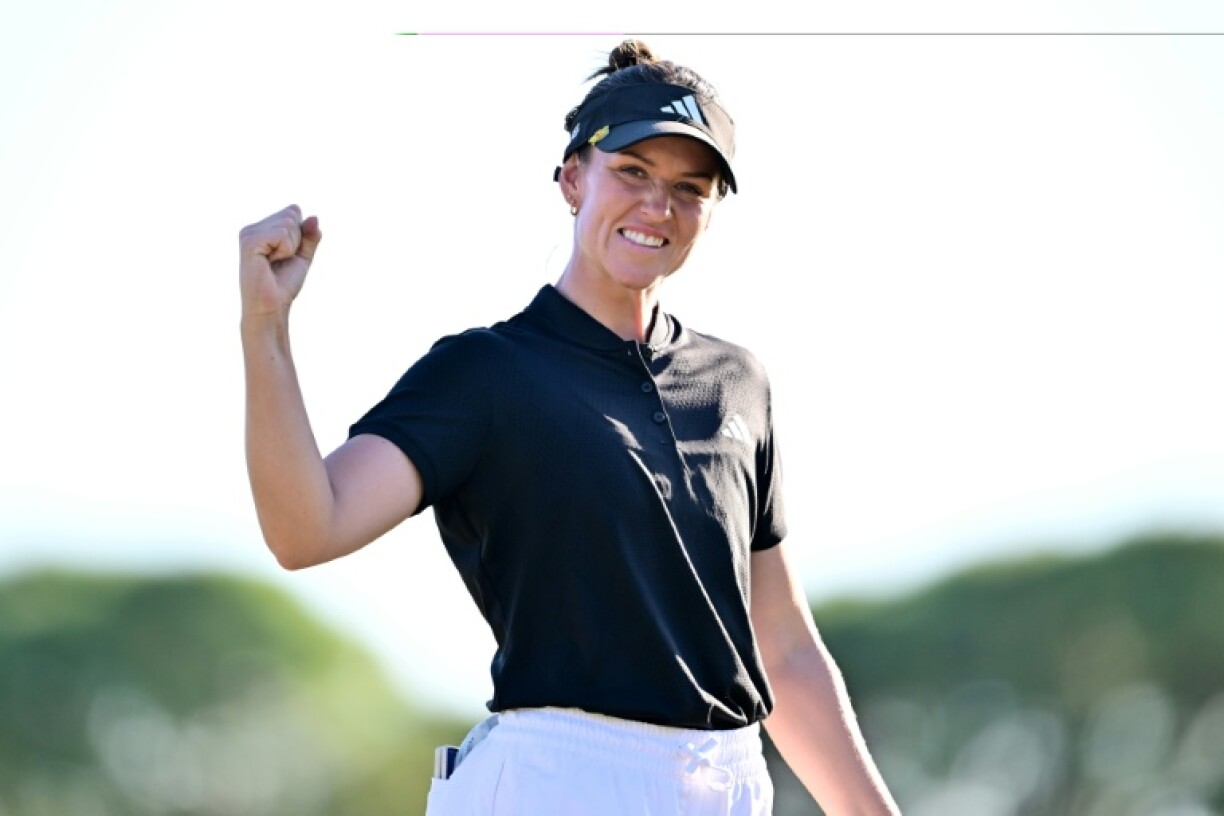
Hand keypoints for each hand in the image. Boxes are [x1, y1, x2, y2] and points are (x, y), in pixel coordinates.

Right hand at [238, 204, 322, 318]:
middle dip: (296, 240)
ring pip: (289, 223)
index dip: (301, 234)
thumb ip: (309, 236)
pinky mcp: (249, 241)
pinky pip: (282, 234)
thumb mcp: (302, 256)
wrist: (271, 307)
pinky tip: (270, 262)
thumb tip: (314, 217)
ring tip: (274, 262)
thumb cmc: (283, 284)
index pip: (293, 210)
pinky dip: (285, 250)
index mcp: (262, 228)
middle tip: (280, 260)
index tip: (286, 255)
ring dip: (290, 247)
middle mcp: (252, 227)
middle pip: (292, 214)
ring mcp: (249, 233)